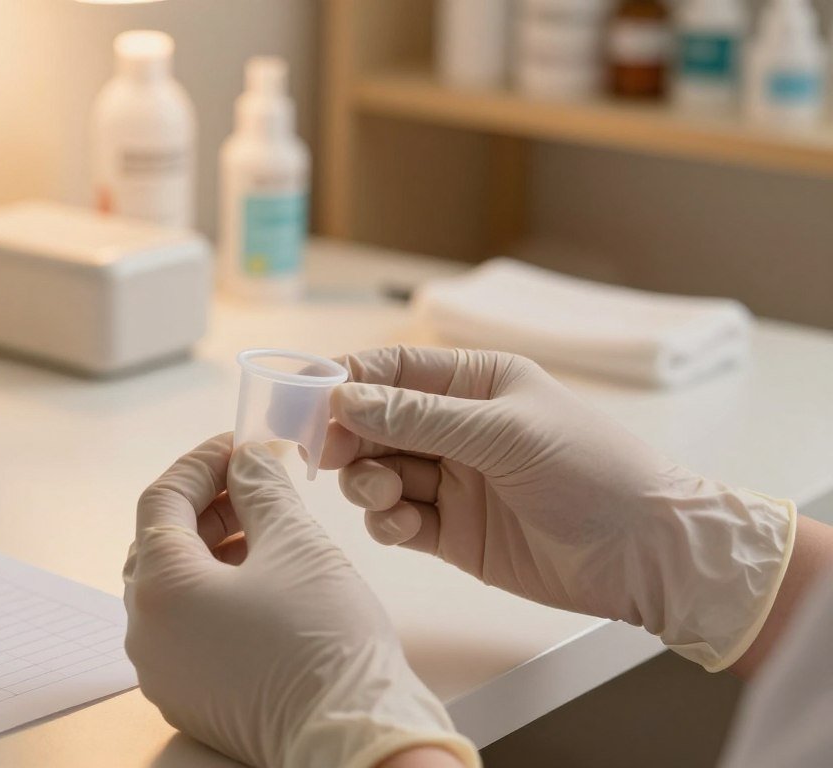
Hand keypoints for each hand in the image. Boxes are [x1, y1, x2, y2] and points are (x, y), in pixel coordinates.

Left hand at [123, 434, 477, 767]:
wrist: (355, 737)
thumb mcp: (297, 543)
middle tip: (255, 482)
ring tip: (267, 530)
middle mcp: (146, 634)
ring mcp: (164, 672)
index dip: (201, 464)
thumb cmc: (326, 643)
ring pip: (173, 588)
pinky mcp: (189, 697)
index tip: (239, 446)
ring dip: (213, 550)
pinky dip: (214, 594)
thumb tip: (249, 458)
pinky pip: (186, 629)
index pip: (161, 500)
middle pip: (160, 545)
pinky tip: (262, 581)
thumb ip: (262, 487)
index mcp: (160, 589)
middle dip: (207, 506)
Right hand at [322, 346, 796, 671]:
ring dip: (367, 483)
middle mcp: (458, 428)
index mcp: (477, 383)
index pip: (393, 370)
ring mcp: (452, 480)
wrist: (647, 553)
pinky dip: (387, 523)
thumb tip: (344, 398)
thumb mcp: (505, 433)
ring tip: (386, 496)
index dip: (346, 381)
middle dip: (348, 437)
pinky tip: (404, 526)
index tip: (307, 401)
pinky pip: (395, 520)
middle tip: (331, 456)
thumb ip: (420, 417)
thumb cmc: (593, 472)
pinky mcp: (451, 531)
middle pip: (374, 422)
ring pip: (377, 473)